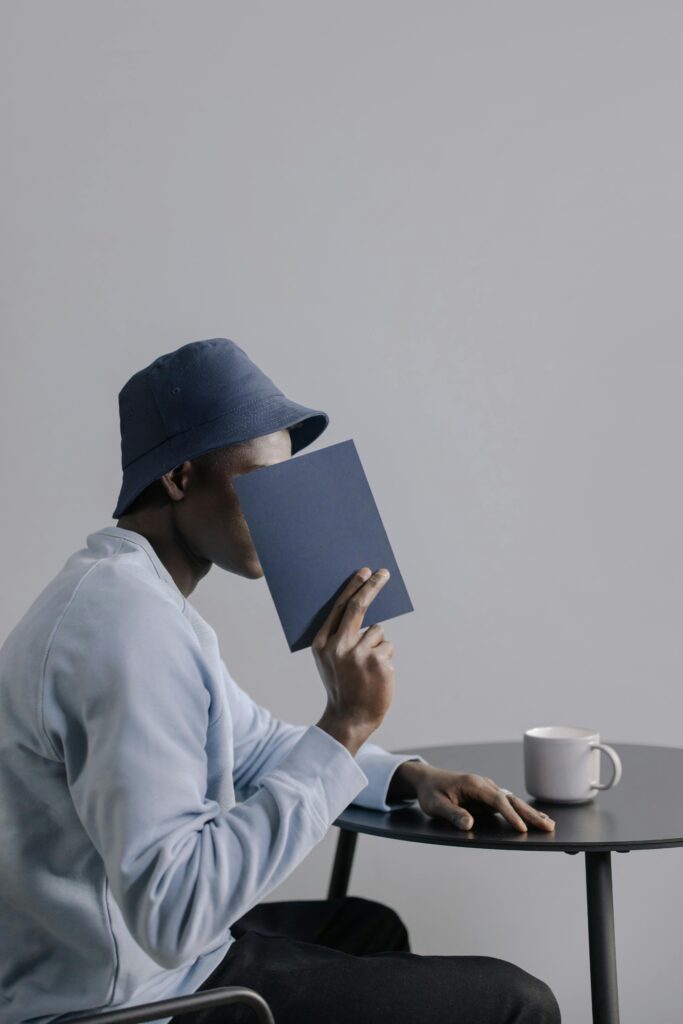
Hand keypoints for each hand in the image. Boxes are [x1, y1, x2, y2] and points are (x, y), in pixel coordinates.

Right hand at [313, 567, 394, 754]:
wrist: (350, 718)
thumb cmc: (342, 685)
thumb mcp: (329, 660)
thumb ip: (339, 636)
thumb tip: (360, 606)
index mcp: (322, 644)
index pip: (339, 607)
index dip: (353, 587)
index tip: (365, 572)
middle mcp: (338, 646)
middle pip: (358, 607)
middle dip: (372, 586)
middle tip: (383, 572)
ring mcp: (358, 654)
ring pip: (378, 632)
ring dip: (377, 645)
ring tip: (368, 668)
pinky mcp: (378, 662)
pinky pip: (387, 647)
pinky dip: (385, 658)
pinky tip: (376, 675)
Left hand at [401, 762, 555, 833]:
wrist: (427, 779)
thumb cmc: (430, 791)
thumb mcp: (435, 805)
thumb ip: (452, 814)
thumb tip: (469, 825)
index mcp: (473, 784)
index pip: (496, 800)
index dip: (510, 815)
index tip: (522, 829)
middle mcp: (483, 784)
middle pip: (510, 799)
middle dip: (530, 814)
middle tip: (549, 826)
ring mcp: (486, 790)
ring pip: (512, 801)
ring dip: (530, 813)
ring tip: (548, 825)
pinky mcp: (486, 796)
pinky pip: (507, 804)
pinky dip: (521, 812)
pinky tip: (532, 820)